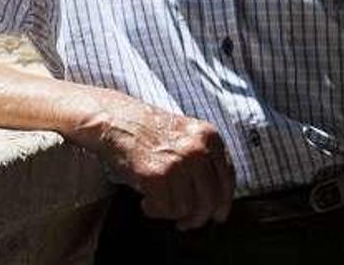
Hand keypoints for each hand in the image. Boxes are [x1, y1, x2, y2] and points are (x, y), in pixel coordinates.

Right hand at [72, 98, 234, 229]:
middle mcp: (198, 149)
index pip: (227, 179)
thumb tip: (215, 198)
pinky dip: (155, 210)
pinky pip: (166, 209)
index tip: (217, 215)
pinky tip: (147, 202)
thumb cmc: (148, 131)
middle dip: (198, 217)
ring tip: (158, 203)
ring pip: (187, 208)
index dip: (223, 202)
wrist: (116, 120)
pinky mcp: (157, 174)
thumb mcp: (187, 135)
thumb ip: (204, 159)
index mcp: (209, 136)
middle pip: (210, 199)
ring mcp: (178, 161)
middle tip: (186, 223)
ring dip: (171, 213)